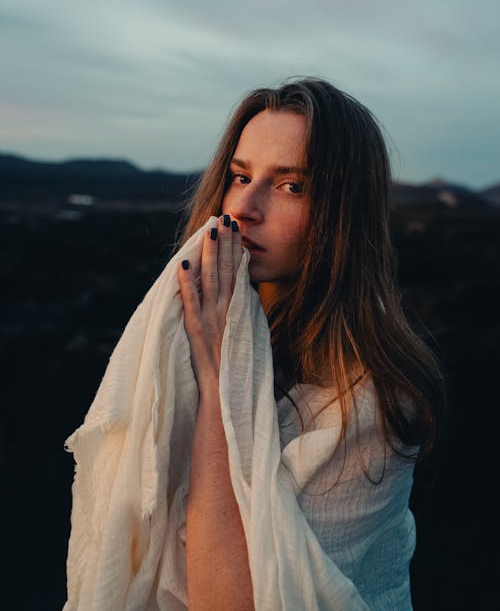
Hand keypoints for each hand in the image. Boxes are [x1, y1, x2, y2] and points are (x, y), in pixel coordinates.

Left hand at [178, 214, 241, 394]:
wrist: (226, 392)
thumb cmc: (237, 367)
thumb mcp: (248, 332)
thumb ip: (244, 310)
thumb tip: (245, 290)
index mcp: (238, 309)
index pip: (238, 271)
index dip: (236, 247)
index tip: (235, 228)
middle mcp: (226, 308)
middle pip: (225, 268)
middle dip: (225, 242)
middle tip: (226, 218)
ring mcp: (211, 317)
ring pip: (210, 278)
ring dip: (209, 252)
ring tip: (209, 230)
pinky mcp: (195, 328)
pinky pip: (190, 300)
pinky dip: (186, 282)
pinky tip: (184, 263)